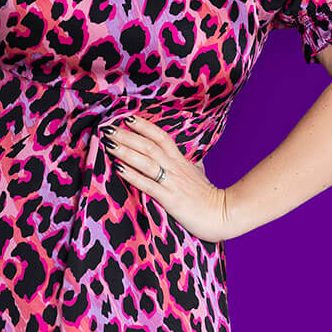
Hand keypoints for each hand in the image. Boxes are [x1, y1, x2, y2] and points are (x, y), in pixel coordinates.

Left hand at [103, 116, 232, 242]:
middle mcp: (175, 167)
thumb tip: (197, 162)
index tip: (126, 117)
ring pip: (146, 161)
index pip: (161, 136)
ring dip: (125, 151)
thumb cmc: (210, 197)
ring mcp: (172, 182)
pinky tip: (118, 168)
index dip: (144, 126)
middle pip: (149, 145)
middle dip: (127, 135)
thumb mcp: (200, 175)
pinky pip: (147, 184)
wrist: (224, 214)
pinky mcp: (170, 199)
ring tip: (109, 143)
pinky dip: (132, 175)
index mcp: (181, 160)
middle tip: (107, 127)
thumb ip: (194, 167)